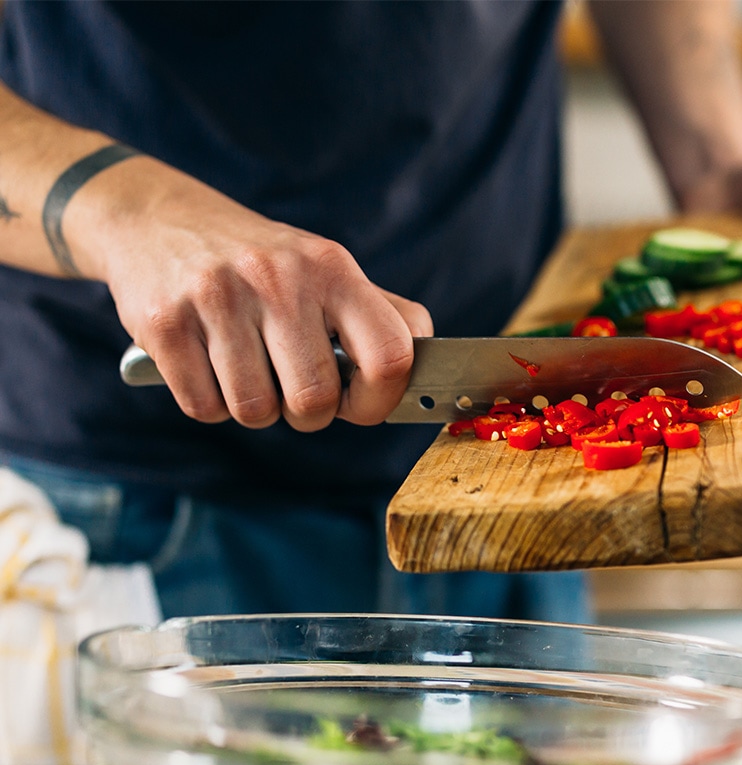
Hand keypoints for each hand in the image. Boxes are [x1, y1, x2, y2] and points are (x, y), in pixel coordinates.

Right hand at [80, 160, 432, 430]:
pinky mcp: (165, 322)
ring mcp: (218, 297)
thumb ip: (382, 317)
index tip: (359, 402)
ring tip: (246, 368)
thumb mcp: (326, 270)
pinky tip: (206, 364)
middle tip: (292, 387)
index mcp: (333, 269)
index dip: (379, 401)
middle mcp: (279, 278)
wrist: (156, 219)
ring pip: (256, 412)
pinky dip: (208, 403)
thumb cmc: (262, 264)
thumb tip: (429, 367)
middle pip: (314, 401)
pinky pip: (204, 407)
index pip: (390, 358)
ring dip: (254, 408)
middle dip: (307, 413)